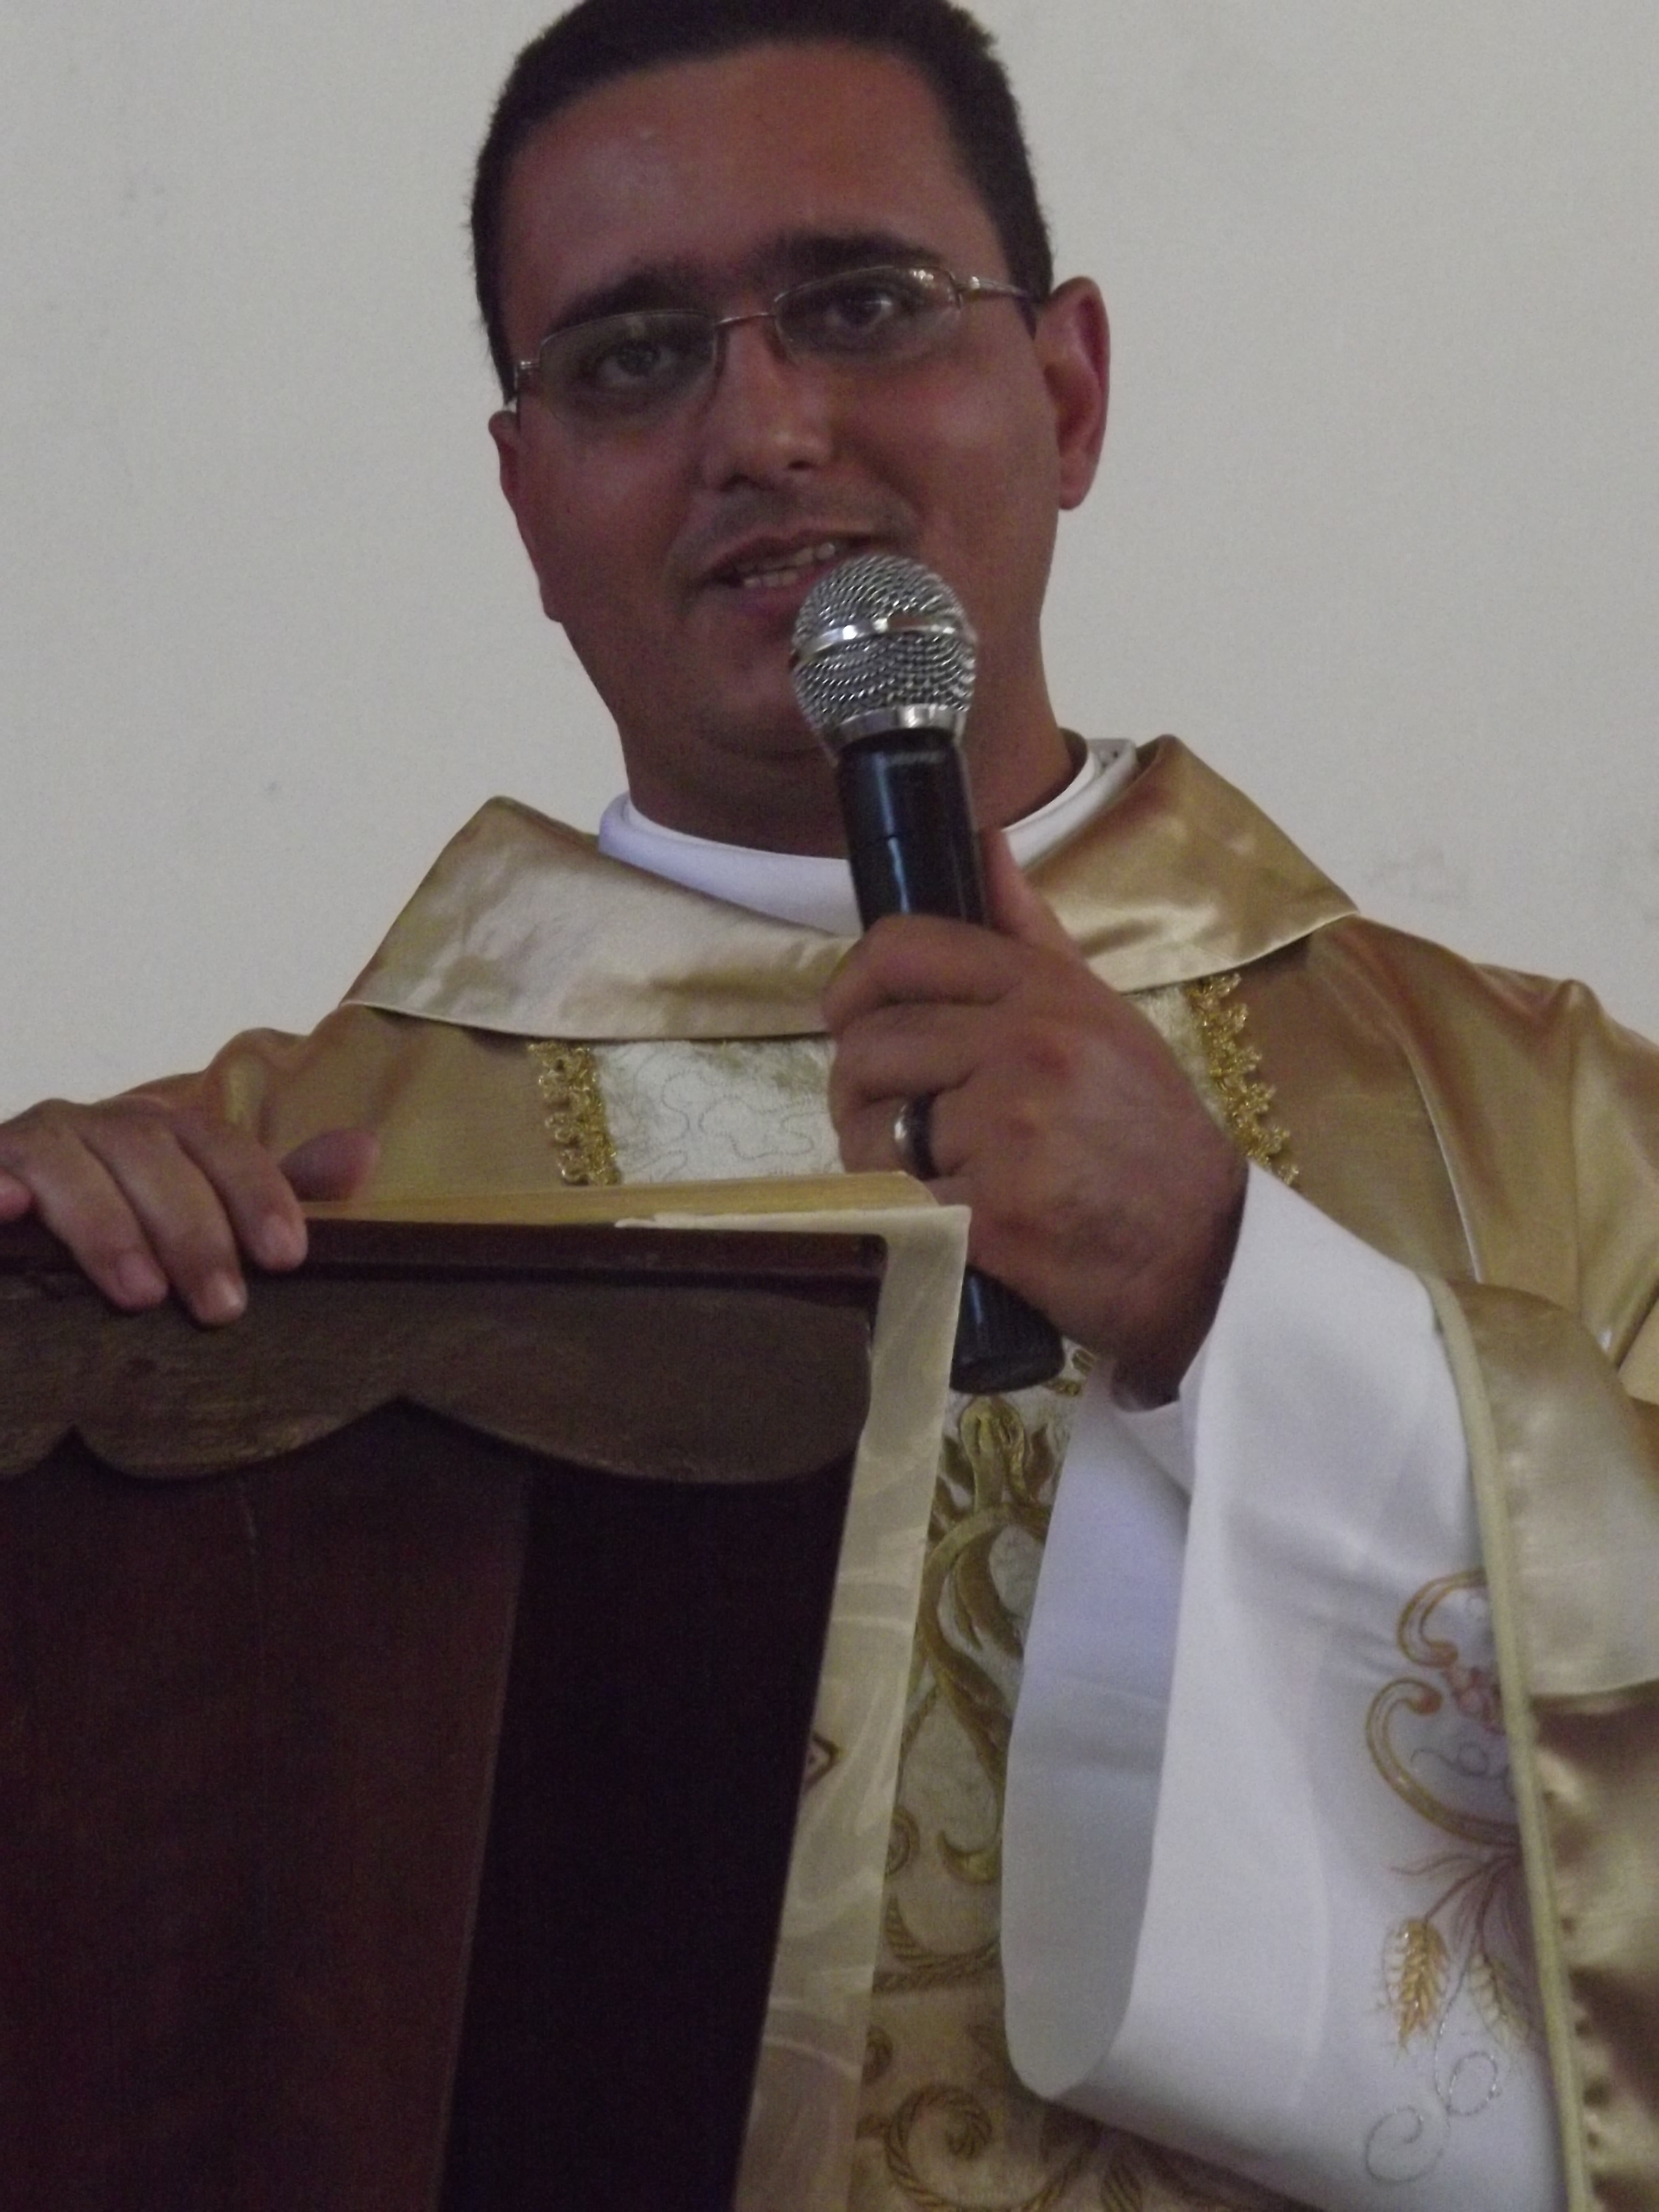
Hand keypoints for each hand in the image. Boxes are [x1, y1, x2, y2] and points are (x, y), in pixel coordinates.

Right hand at [0, 1095, 376, 1325]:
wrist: (9, 1207)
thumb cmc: (116, 1221)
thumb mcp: (198, 1202)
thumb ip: (270, 1187)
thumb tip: (364, 1152)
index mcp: (158, 1130)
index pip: (220, 1145)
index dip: (257, 1193)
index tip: (288, 1256)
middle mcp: (94, 1125)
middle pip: (151, 1154)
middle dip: (191, 1229)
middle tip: (222, 1306)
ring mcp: (29, 1145)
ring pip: (70, 1165)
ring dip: (106, 1227)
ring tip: (140, 1294)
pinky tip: (6, 1210)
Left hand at [823, 830, 1245, 1400]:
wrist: (1203, 1251)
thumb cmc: (1146, 1133)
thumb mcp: (1102, 1015)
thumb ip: (1031, 935)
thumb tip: (983, 842)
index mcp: (1047, 993)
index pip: (905, 949)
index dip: (852, 982)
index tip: (847, 1016)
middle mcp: (1026, 1049)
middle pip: (871, 1045)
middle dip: (857, 1088)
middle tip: (882, 1116)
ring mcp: (1008, 1133)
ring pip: (874, 1131)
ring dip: (879, 1158)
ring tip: (926, 1171)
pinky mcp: (991, 1215)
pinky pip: (900, 1201)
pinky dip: (912, 1216)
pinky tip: (952, 1219)